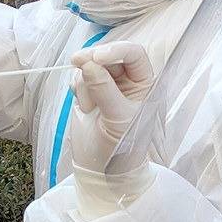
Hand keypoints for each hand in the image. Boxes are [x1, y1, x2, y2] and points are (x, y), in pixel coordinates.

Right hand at [66, 41, 154, 172]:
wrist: (103, 170)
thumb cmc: (123, 148)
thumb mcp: (118, 119)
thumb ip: (104, 89)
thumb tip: (88, 64)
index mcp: (144, 83)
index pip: (133, 54)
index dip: (116, 51)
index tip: (96, 57)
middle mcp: (127, 81)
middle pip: (108, 56)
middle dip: (93, 60)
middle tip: (76, 61)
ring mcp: (106, 86)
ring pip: (90, 66)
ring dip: (85, 83)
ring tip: (90, 108)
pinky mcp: (88, 93)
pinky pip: (78, 79)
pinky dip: (77, 90)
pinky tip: (85, 108)